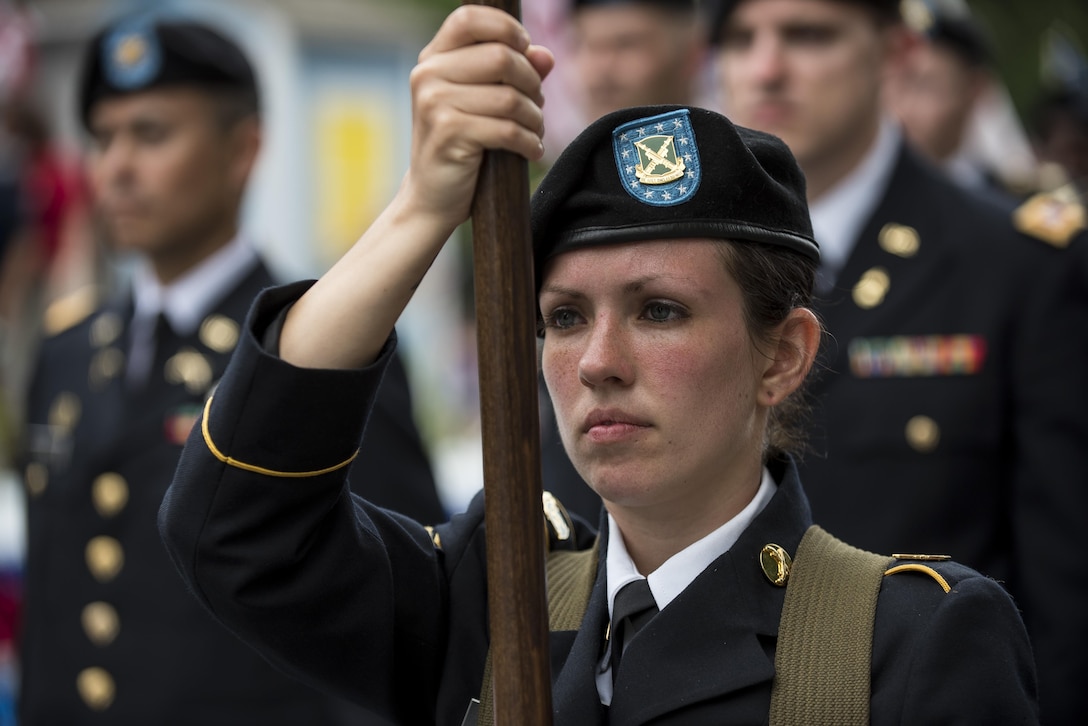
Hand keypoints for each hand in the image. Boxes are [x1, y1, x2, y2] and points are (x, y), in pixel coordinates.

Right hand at [403, 4, 553, 231]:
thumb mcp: (483, 103)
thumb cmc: (460, 147)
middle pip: (501, 57)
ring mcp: (434, 103)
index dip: (507, 29)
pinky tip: (531, 151)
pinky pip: (507, 129)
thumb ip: (512, 73)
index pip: (470, 17)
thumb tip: (545, 55)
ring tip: (534, 132)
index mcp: (433, 59)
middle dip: (532, 84)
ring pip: (510, 97)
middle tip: (536, 107)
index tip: (525, 51)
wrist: (431, 198)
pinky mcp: (448, 133)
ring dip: (534, 118)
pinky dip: (528, 142)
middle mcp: (428, 75)